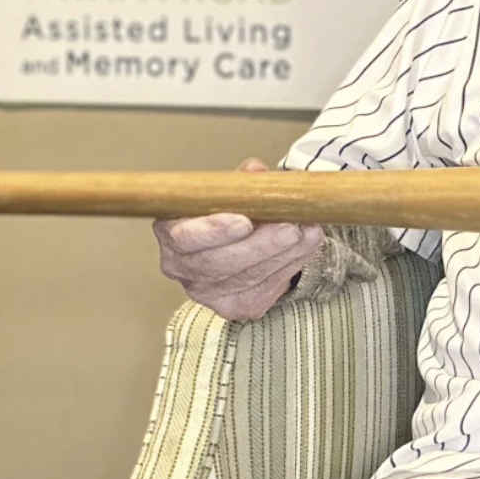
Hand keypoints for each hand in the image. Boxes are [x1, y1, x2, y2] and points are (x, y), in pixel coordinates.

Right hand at [154, 158, 323, 320]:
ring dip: (283, 254)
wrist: (243, 243)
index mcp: (172, 233)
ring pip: (246, 278)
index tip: (245, 221)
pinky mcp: (235, 306)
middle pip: (218, 263)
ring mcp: (207, 292)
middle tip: (290, 228)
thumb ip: (239, 181)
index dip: (214, 231)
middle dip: (260, 245)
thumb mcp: (230, 191)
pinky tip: (305, 247)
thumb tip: (255, 172)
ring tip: (307, 232)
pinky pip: (265, 289)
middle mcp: (182, 268)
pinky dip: (290, 265)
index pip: (185, 238)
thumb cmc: (231, 211)